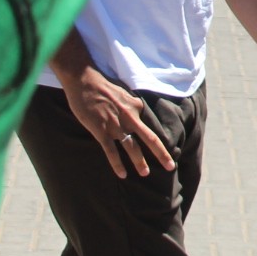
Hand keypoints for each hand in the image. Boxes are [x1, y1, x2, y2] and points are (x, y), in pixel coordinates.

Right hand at [57, 66, 174, 178]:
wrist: (85, 81)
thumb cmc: (103, 87)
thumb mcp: (124, 93)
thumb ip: (131, 104)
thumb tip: (137, 110)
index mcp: (136, 107)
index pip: (148, 125)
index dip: (152, 137)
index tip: (161, 147)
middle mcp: (130, 117)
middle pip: (150, 139)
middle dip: (162, 154)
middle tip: (171, 166)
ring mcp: (116, 125)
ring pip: (131, 147)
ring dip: (139, 162)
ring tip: (145, 174)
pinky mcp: (101, 131)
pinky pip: (111, 151)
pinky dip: (117, 164)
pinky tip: (122, 174)